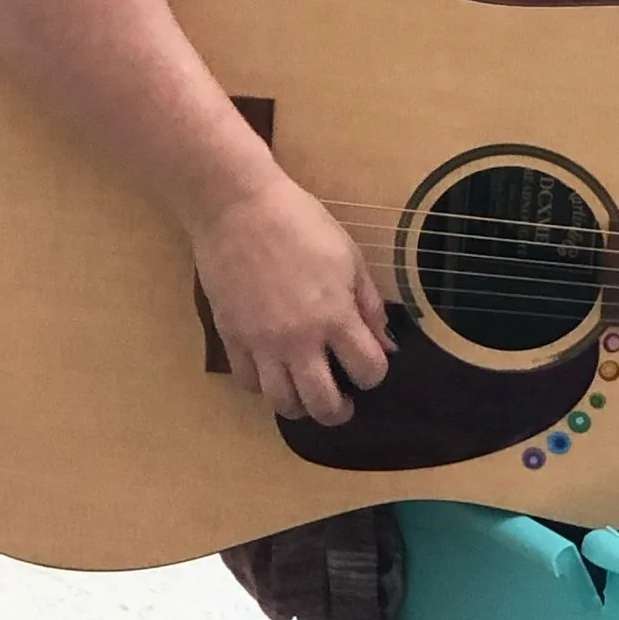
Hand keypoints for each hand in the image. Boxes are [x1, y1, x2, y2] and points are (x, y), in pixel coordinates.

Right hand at [189, 171, 390, 425]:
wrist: (237, 208)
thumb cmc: (301, 223)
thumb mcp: (349, 258)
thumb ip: (369, 306)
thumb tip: (386, 345)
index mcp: (335, 316)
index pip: (368, 370)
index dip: (374, 373)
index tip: (369, 363)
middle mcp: (299, 339)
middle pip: (323, 403)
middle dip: (339, 411)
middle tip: (341, 403)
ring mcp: (261, 343)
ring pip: (282, 403)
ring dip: (300, 407)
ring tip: (306, 396)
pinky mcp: (231, 338)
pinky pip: (248, 382)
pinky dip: (264, 386)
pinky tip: (274, 373)